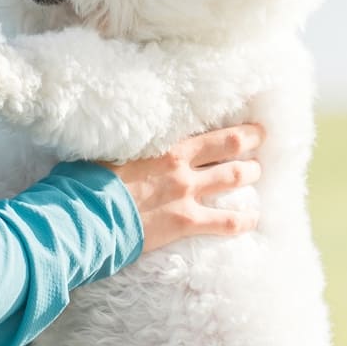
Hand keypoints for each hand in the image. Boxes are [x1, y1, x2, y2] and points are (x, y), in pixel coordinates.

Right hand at [99, 121, 265, 255]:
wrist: (85, 215)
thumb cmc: (88, 182)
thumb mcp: (108, 152)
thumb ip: (129, 145)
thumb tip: (119, 138)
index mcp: (163, 145)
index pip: (207, 130)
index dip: (232, 126)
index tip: (245, 122)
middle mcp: (181, 165)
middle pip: (230, 147)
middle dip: (250, 143)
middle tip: (260, 140)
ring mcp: (186, 193)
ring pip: (233, 177)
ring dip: (250, 173)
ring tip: (258, 172)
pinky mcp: (186, 222)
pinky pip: (227, 222)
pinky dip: (245, 220)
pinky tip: (254, 219)